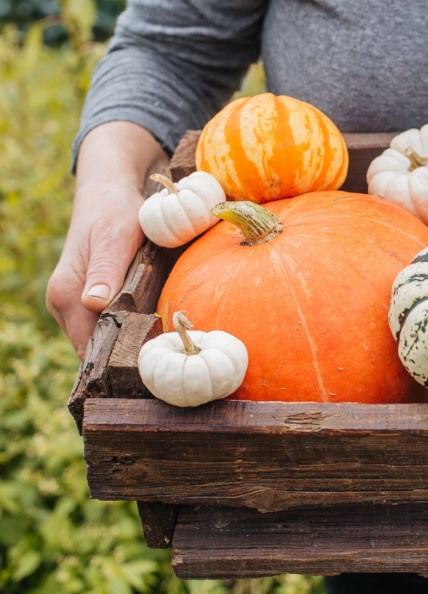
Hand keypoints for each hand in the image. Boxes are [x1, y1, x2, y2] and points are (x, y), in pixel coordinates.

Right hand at [46, 123, 166, 358]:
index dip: (117, 361)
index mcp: (66, 294)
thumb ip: (105, 272)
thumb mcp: (115, 239)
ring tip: (162, 352)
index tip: (150, 370)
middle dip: (126, 357)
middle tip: (164, 364)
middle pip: (94, 347)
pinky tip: (153, 332)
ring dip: (130, 343)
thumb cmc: (114, 212)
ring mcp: (77, 302)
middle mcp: (65, 303)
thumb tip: (93, 303)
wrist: (110, 191)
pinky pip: (108, 323)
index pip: (87, 346)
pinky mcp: (92, 298)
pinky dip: (129, 328)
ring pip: (102, 337)